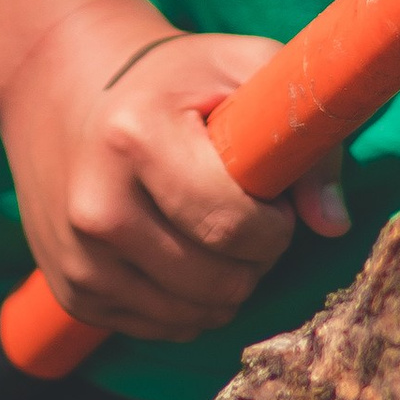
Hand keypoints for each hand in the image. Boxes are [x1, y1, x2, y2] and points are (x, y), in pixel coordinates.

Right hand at [0, 0, 350, 344]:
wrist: (67, 89)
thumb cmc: (174, 79)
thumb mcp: (244, 71)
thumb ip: (304, 136)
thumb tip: (333, 224)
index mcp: (135, 140)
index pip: (234, 227)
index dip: (276, 223)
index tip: (272, 197)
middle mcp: (95, 207)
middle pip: (219, 282)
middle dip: (256, 256)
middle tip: (246, 213)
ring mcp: (78, 256)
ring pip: (194, 316)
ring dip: (227, 284)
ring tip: (214, 229)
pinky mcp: (71, 291)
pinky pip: (163, 328)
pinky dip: (190, 302)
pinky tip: (181, 251)